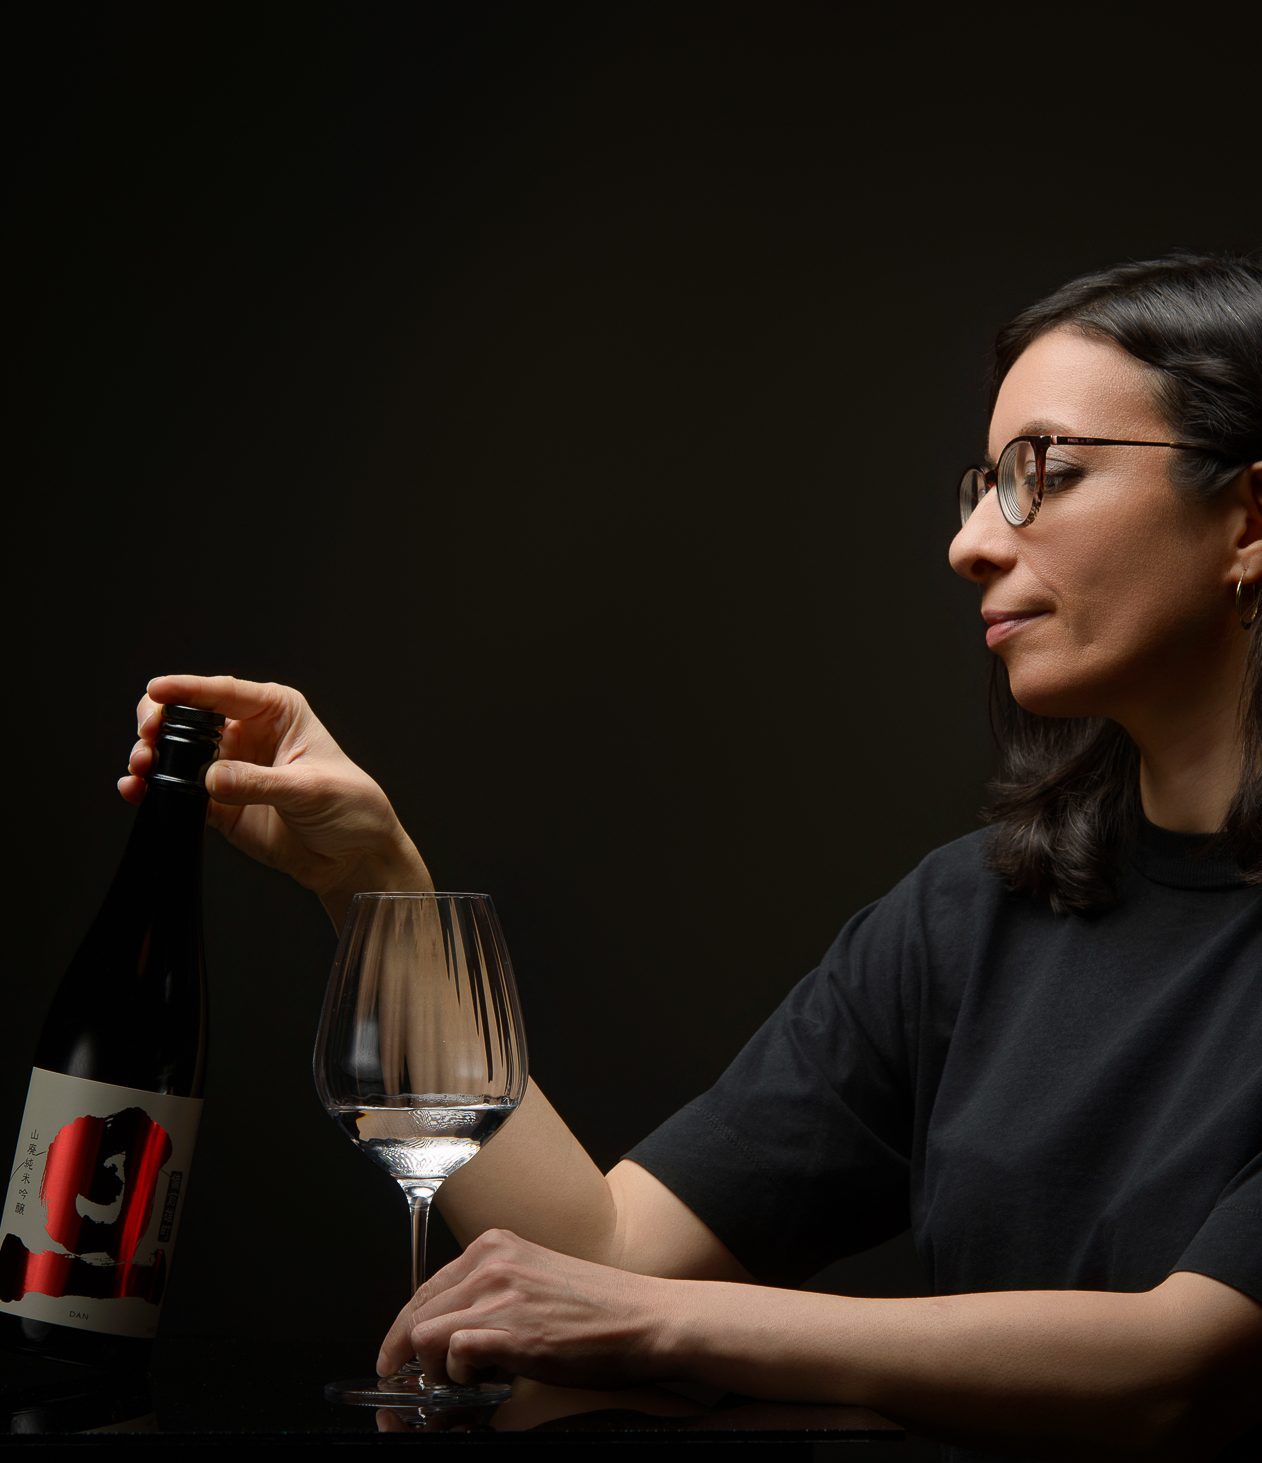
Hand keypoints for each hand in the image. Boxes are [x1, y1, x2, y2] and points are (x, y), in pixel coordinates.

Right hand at [121, 674, 430, 916]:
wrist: (353, 855)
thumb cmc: (350, 806)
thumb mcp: (308, 789)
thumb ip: (258, 782)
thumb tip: (211, 778)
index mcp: (276, 711)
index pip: (224, 692)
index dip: (187, 688)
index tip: (158, 690)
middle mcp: (249, 732)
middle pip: (190, 715)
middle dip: (160, 720)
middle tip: (147, 737)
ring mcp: (230, 767)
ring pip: (176, 751)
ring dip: (151, 755)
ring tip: (140, 768)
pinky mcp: (218, 802)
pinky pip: (177, 789)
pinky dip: (153, 788)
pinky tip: (137, 791)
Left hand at [377, 1229, 677, 1390]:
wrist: (645, 1319)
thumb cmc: (599, 1309)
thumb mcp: (535, 1283)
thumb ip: (493, 1296)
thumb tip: (453, 1336)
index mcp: (495, 1246)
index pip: (425, 1289)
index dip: (406, 1331)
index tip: (399, 1359)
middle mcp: (490, 1261)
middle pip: (414, 1311)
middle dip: (405, 1359)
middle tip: (416, 1391)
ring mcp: (499, 1293)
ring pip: (422, 1334)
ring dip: (432, 1374)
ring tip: (457, 1394)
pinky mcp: (510, 1329)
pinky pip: (452, 1355)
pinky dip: (458, 1380)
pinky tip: (482, 1387)